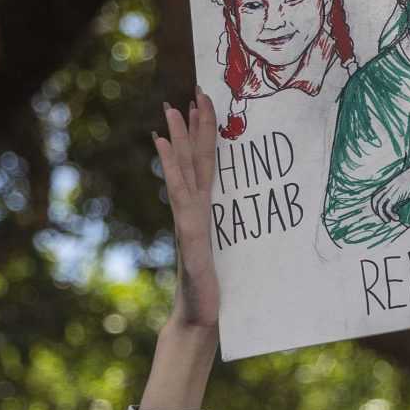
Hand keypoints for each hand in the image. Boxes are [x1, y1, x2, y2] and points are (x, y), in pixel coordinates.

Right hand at [154, 90, 220, 329]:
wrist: (200, 317)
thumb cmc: (216, 289)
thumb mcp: (231, 255)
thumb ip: (232, 236)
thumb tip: (248, 220)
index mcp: (205, 212)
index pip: (206, 165)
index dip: (206, 136)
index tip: (204, 106)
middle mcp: (193, 210)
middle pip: (193, 160)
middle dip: (193, 126)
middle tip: (191, 92)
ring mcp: (188, 219)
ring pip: (183, 171)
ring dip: (178, 139)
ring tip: (172, 110)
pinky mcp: (189, 232)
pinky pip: (178, 193)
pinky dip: (169, 167)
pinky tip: (161, 145)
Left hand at [371, 160, 409, 223]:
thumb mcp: (401, 187)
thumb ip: (397, 195)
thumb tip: (399, 206)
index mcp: (386, 187)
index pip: (375, 197)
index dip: (375, 206)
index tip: (381, 212)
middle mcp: (386, 190)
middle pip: (375, 201)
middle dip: (378, 212)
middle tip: (385, 218)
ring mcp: (390, 193)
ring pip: (380, 206)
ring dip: (383, 216)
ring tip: (389, 220)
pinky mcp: (396, 196)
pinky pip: (389, 208)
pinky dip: (391, 215)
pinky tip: (397, 218)